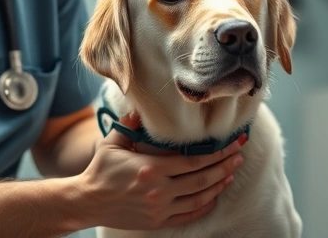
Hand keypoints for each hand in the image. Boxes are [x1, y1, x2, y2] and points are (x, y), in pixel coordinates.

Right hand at [76, 111, 245, 229]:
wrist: (87, 201)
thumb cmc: (101, 170)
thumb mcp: (113, 142)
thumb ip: (130, 124)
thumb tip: (141, 106)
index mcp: (151, 168)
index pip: (193, 161)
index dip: (216, 152)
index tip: (232, 144)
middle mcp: (159, 190)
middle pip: (202, 179)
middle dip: (224, 166)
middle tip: (240, 155)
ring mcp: (160, 208)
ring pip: (199, 198)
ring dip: (219, 185)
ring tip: (232, 173)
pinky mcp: (157, 221)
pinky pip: (189, 215)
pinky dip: (205, 205)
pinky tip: (215, 195)